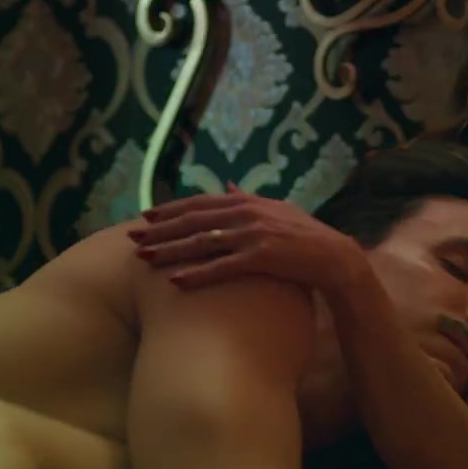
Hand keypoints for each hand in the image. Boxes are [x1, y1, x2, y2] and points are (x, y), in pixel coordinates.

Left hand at [130, 185, 364, 293]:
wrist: (335, 258)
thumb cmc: (306, 236)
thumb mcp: (278, 209)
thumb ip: (248, 198)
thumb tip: (226, 186)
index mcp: (247, 202)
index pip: (199, 203)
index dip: (169, 210)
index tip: (145, 217)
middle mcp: (246, 214)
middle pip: (193, 221)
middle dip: (160, 230)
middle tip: (133, 240)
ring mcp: (252, 235)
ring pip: (201, 242)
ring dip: (169, 251)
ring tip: (144, 259)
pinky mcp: (260, 258)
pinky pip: (221, 267)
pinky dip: (197, 274)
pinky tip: (175, 282)